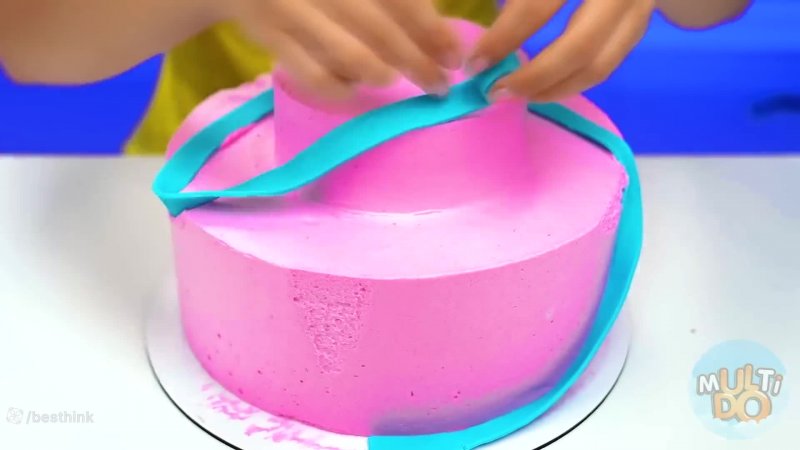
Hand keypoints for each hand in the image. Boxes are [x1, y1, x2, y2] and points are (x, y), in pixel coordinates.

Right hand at [230, 0, 460, 98]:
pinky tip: (354, 92)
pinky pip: (314, 75)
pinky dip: (340, 90)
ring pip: (349, 54)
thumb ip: (389, 1)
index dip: (431, 27)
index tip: (454, 54)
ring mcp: (290, 8)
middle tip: (439, 85)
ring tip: (392, 80)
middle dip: (417, 61)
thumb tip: (439, 36)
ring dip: (381, 74)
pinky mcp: (269, 37)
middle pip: (379, 27)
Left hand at [468, 0, 654, 102]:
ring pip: (599, 64)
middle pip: (579, 47)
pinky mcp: (642, 18)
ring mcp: (640, 4)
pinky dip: (574, 80)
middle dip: (534, 77)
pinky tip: (544, 84)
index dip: (504, 38)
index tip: (476, 61)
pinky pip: (610, 62)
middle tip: (496, 90)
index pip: (537, 6)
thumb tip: (477, 41)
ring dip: (554, 89)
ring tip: (518, 93)